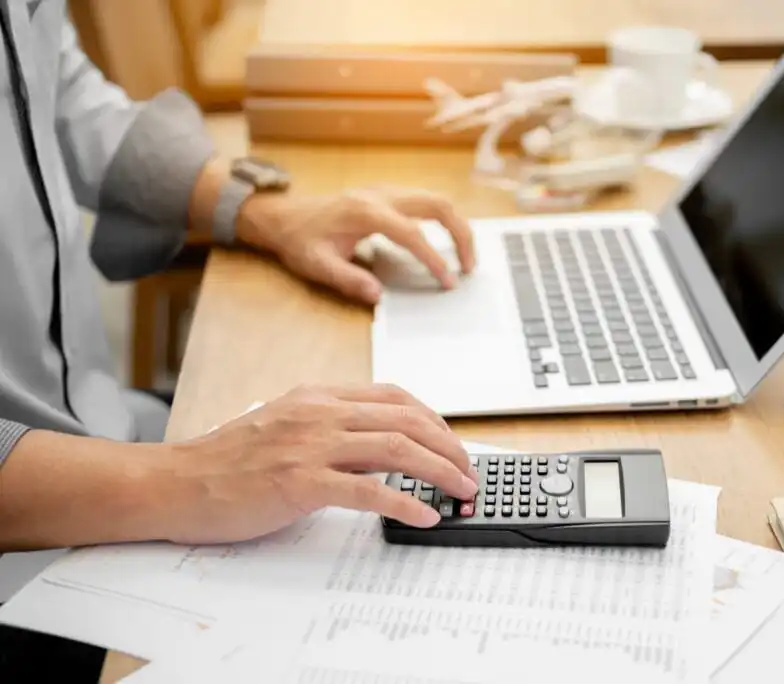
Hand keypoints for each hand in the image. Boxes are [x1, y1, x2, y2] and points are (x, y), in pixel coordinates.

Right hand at [157, 384, 477, 544]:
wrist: (174, 483)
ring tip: (461, 492)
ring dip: (440, 471)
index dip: (433, 420)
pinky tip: (423, 515)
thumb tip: (380, 452)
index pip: (394, 397)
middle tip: (469, 472)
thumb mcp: (285, 427)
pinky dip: (404, 502)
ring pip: (396, 448)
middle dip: (449, 446)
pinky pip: (367, 490)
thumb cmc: (226, 462)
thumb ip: (330, 430)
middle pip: (406, 419)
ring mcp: (310, 445)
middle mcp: (319, 413)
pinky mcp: (299, 482)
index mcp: (317, 397)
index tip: (452, 443)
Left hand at [236, 186, 475, 304]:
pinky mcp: (388, 194)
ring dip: (457, 225)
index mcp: (365, 212)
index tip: (448, 282)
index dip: (434, 259)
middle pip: (437, 205)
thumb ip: (348, 280)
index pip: (412, 234)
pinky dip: (444, 220)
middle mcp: (380, 195)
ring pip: (436, 199)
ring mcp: (386, 190)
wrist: (285, 217)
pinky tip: (445, 243)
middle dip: (461, 234)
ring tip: (464, 257)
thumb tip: (379, 296)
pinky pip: (426, 201)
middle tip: (469, 267)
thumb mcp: (318, 265)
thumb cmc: (300, 241)